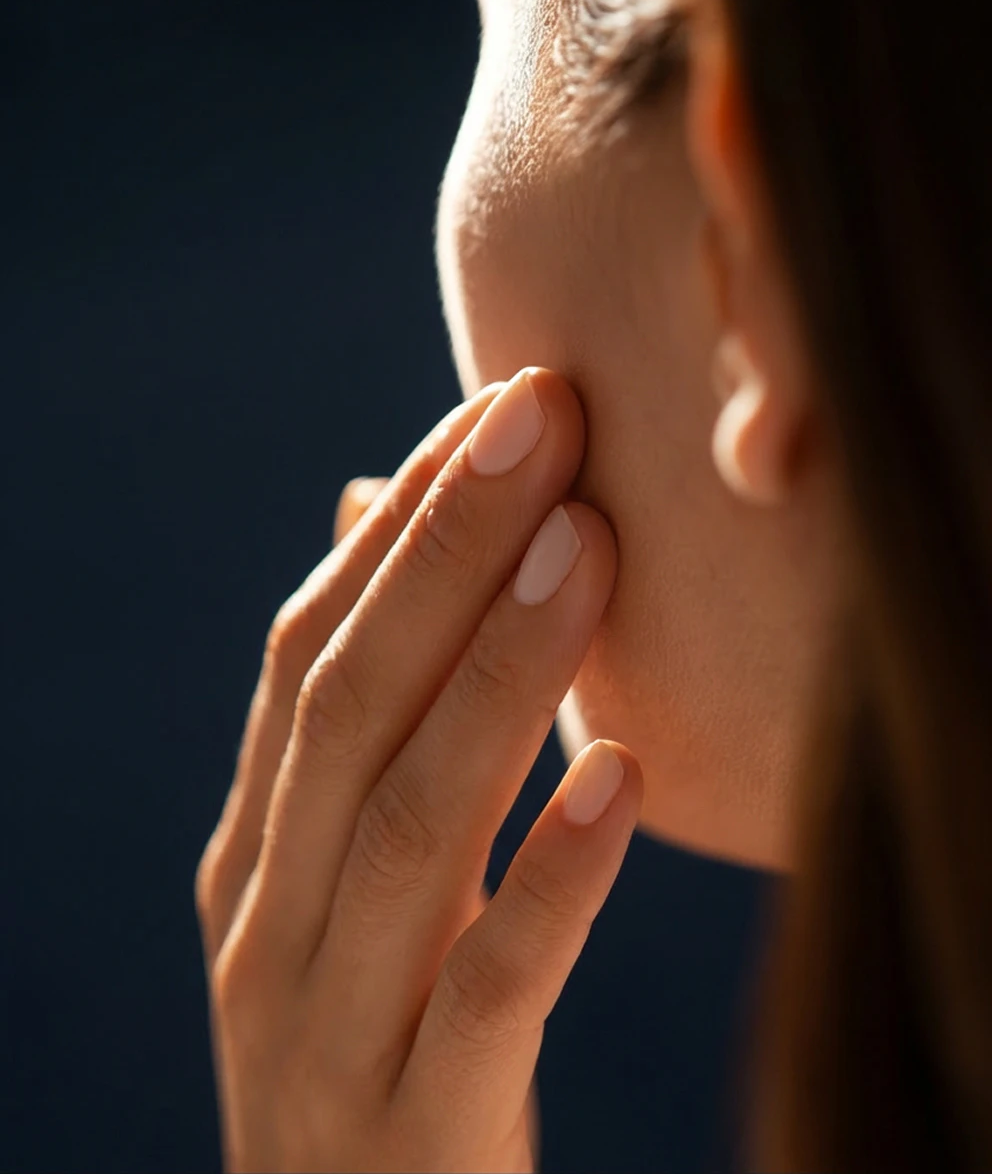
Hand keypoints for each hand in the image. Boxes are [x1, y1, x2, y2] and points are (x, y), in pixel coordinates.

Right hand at [195, 369, 643, 1172]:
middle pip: (349, 708)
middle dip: (445, 555)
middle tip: (545, 421)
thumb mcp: (345, 877)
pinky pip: (489, 991)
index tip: (497, 411)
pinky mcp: (418, 1133)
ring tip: (589, 548)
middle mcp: (269, 925)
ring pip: (408, 825)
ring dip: (499, 675)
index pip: (309, 652)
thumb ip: (355, 712)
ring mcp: (328, 1033)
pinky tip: (622, 776)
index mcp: (255, 850)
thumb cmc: (373, 1031)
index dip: (400, 528)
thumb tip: (367, 510)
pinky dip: (551, 879)